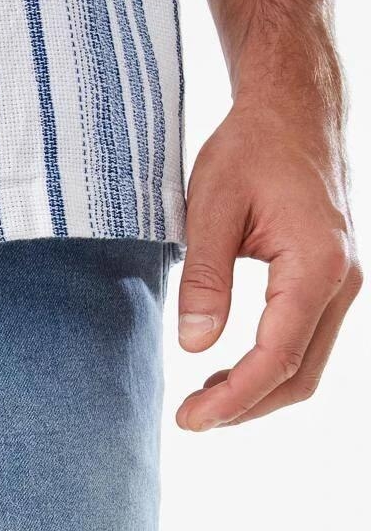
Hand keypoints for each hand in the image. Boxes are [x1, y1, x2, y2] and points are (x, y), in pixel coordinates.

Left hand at [175, 96, 360, 428]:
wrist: (293, 110)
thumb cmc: (250, 148)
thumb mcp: (210, 208)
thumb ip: (203, 279)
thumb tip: (193, 346)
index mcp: (317, 264)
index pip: (276, 356)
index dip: (232, 398)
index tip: (190, 420)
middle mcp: (342, 280)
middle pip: (299, 375)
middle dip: (243, 407)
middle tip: (188, 421)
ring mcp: (341, 283)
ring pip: (305, 365)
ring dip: (255, 392)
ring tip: (200, 403)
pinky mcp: (328, 281)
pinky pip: (304, 342)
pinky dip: (267, 368)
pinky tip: (222, 371)